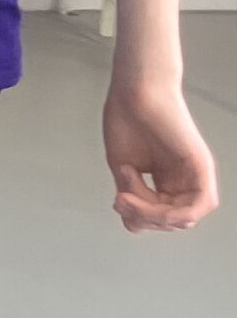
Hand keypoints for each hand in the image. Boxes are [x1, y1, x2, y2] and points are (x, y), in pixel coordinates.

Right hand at [103, 83, 219, 232]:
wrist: (133, 92)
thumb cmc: (127, 120)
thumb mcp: (124, 169)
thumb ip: (132, 197)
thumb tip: (134, 226)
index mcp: (168, 181)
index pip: (160, 217)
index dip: (139, 218)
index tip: (116, 200)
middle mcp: (185, 180)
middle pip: (172, 220)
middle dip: (143, 218)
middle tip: (120, 198)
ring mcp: (195, 174)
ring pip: (185, 217)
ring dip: (154, 216)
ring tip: (127, 194)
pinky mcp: (201, 166)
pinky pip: (200, 204)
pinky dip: (177, 213)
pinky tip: (152, 204)